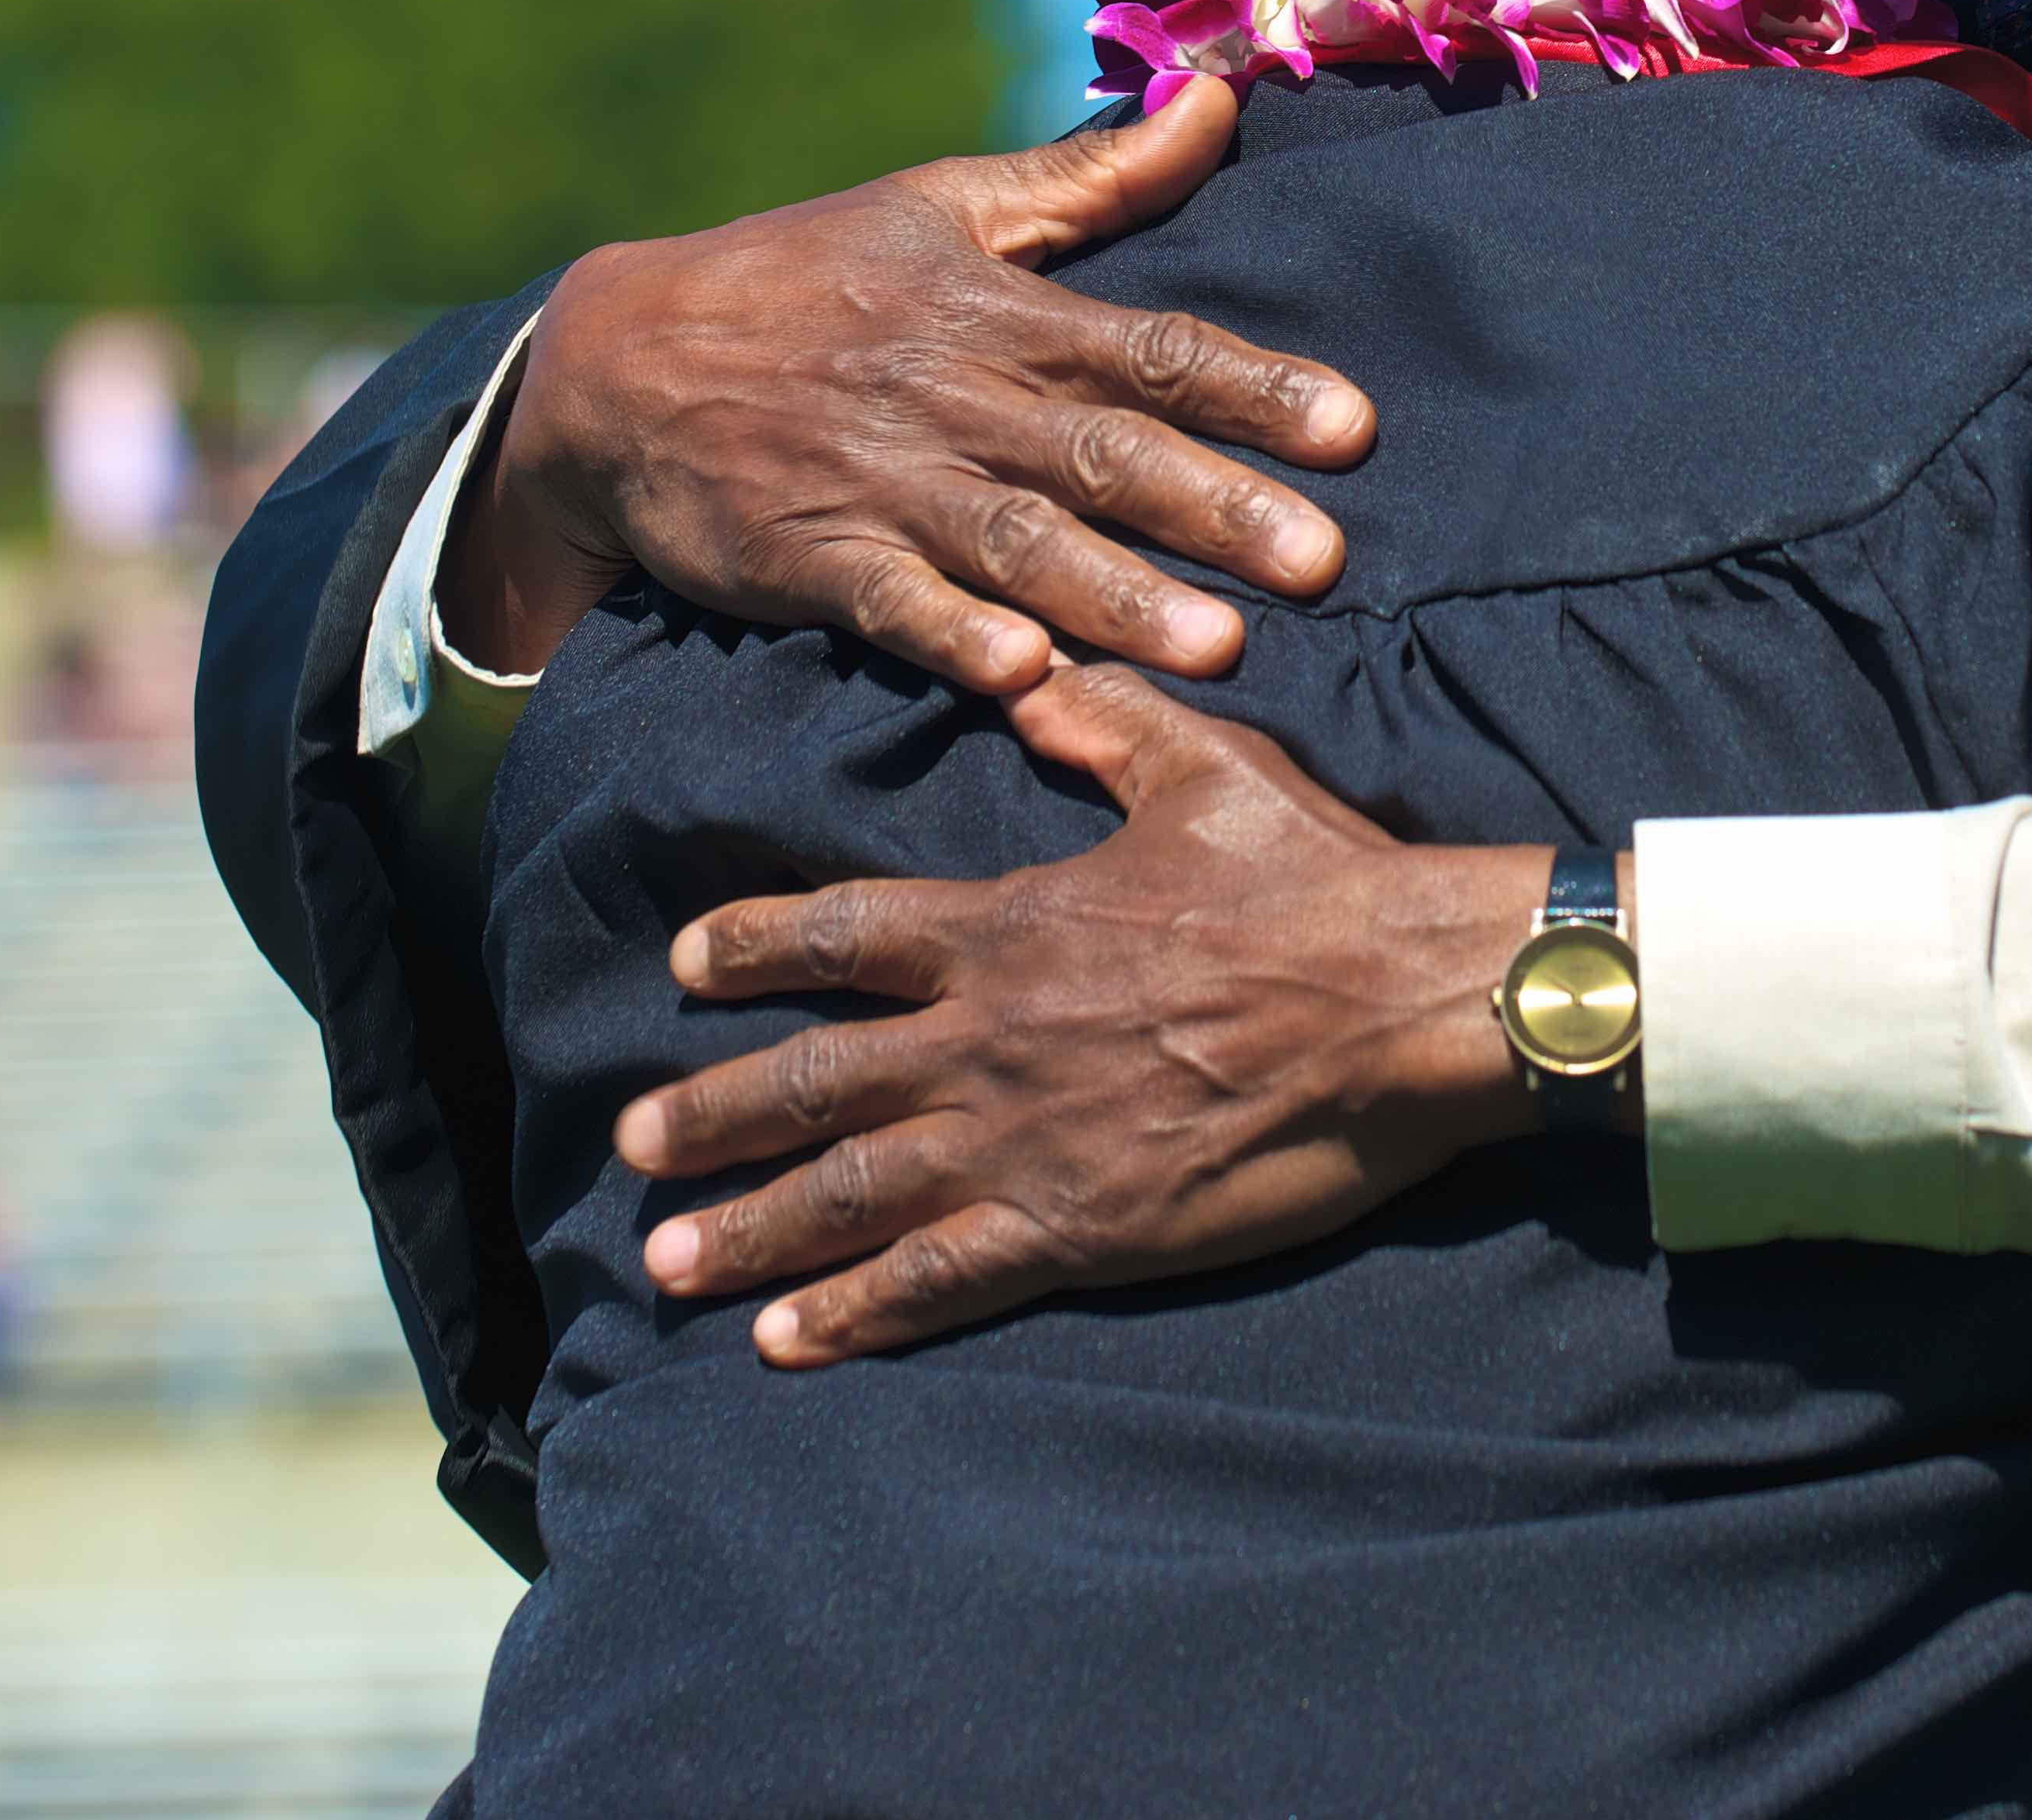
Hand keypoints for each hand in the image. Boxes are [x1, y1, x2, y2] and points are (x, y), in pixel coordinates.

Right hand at [446, 80, 1374, 693]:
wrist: (617, 361)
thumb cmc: (807, 275)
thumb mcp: (944, 203)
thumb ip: (1094, 176)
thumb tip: (1221, 98)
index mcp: (999, 313)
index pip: (1152, 350)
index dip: (1255, 389)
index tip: (1357, 429)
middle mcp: (955, 398)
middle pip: (1104, 455)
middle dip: (1215, 509)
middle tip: (1324, 563)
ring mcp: (881, 481)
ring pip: (1016, 542)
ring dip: (1116, 595)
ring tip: (1216, 649)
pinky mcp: (809, 557)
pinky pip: (888, 601)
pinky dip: (950, 634)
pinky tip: (1021, 672)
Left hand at [615, 667, 1550, 1359]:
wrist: (1401, 1000)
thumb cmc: (1316, 878)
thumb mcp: (1208, 770)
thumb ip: (1110, 727)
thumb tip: (1042, 686)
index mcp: (1009, 929)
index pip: (844, 935)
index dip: (756, 948)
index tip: (683, 964)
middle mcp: (988, 1038)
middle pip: (812, 1081)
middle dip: (711, 1115)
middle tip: (629, 1142)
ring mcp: (1024, 1141)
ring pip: (849, 1193)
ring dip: (748, 1230)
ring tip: (664, 1263)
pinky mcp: (1079, 1227)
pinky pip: (937, 1280)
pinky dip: (852, 1313)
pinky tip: (784, 1344)